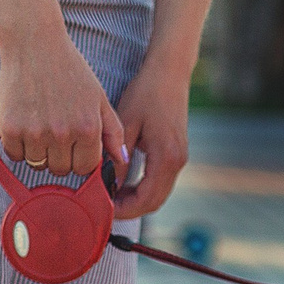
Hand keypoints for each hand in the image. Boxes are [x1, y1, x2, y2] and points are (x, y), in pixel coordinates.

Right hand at [0, 28, 125, 181]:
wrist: (34, 44)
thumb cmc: (70, 70)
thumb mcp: (99, 98)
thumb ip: (113, 132)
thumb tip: (121, 162)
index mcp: (88, 129)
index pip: (86, 169)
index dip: (81, 160)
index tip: (75, 148)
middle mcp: (62, 134)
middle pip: (61, 170)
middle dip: (61, 158)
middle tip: (56, 135)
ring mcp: (34, 132)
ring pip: (37, 165)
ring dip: (39, 153)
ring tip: (40, 128)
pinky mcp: (10, 127)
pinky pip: (13, 154)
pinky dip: (17, 146)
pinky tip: (24, 126)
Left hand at [111, 57, 191, 217]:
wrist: (170, 73)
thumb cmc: (147, 92)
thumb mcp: (127, 122)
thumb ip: (118, 156)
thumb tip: (108, 183)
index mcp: (167, 157)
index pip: (146, 198)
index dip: (124, 209)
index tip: (103, 209)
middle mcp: (177, 162)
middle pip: (155, 202)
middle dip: (129, 209)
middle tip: (104, 208)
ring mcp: (179, 159)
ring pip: (158, 194)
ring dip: (135, 199)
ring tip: (110, 195)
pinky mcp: (175, 153)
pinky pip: (160, 181)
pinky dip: (142, 188)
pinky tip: (123, 182)